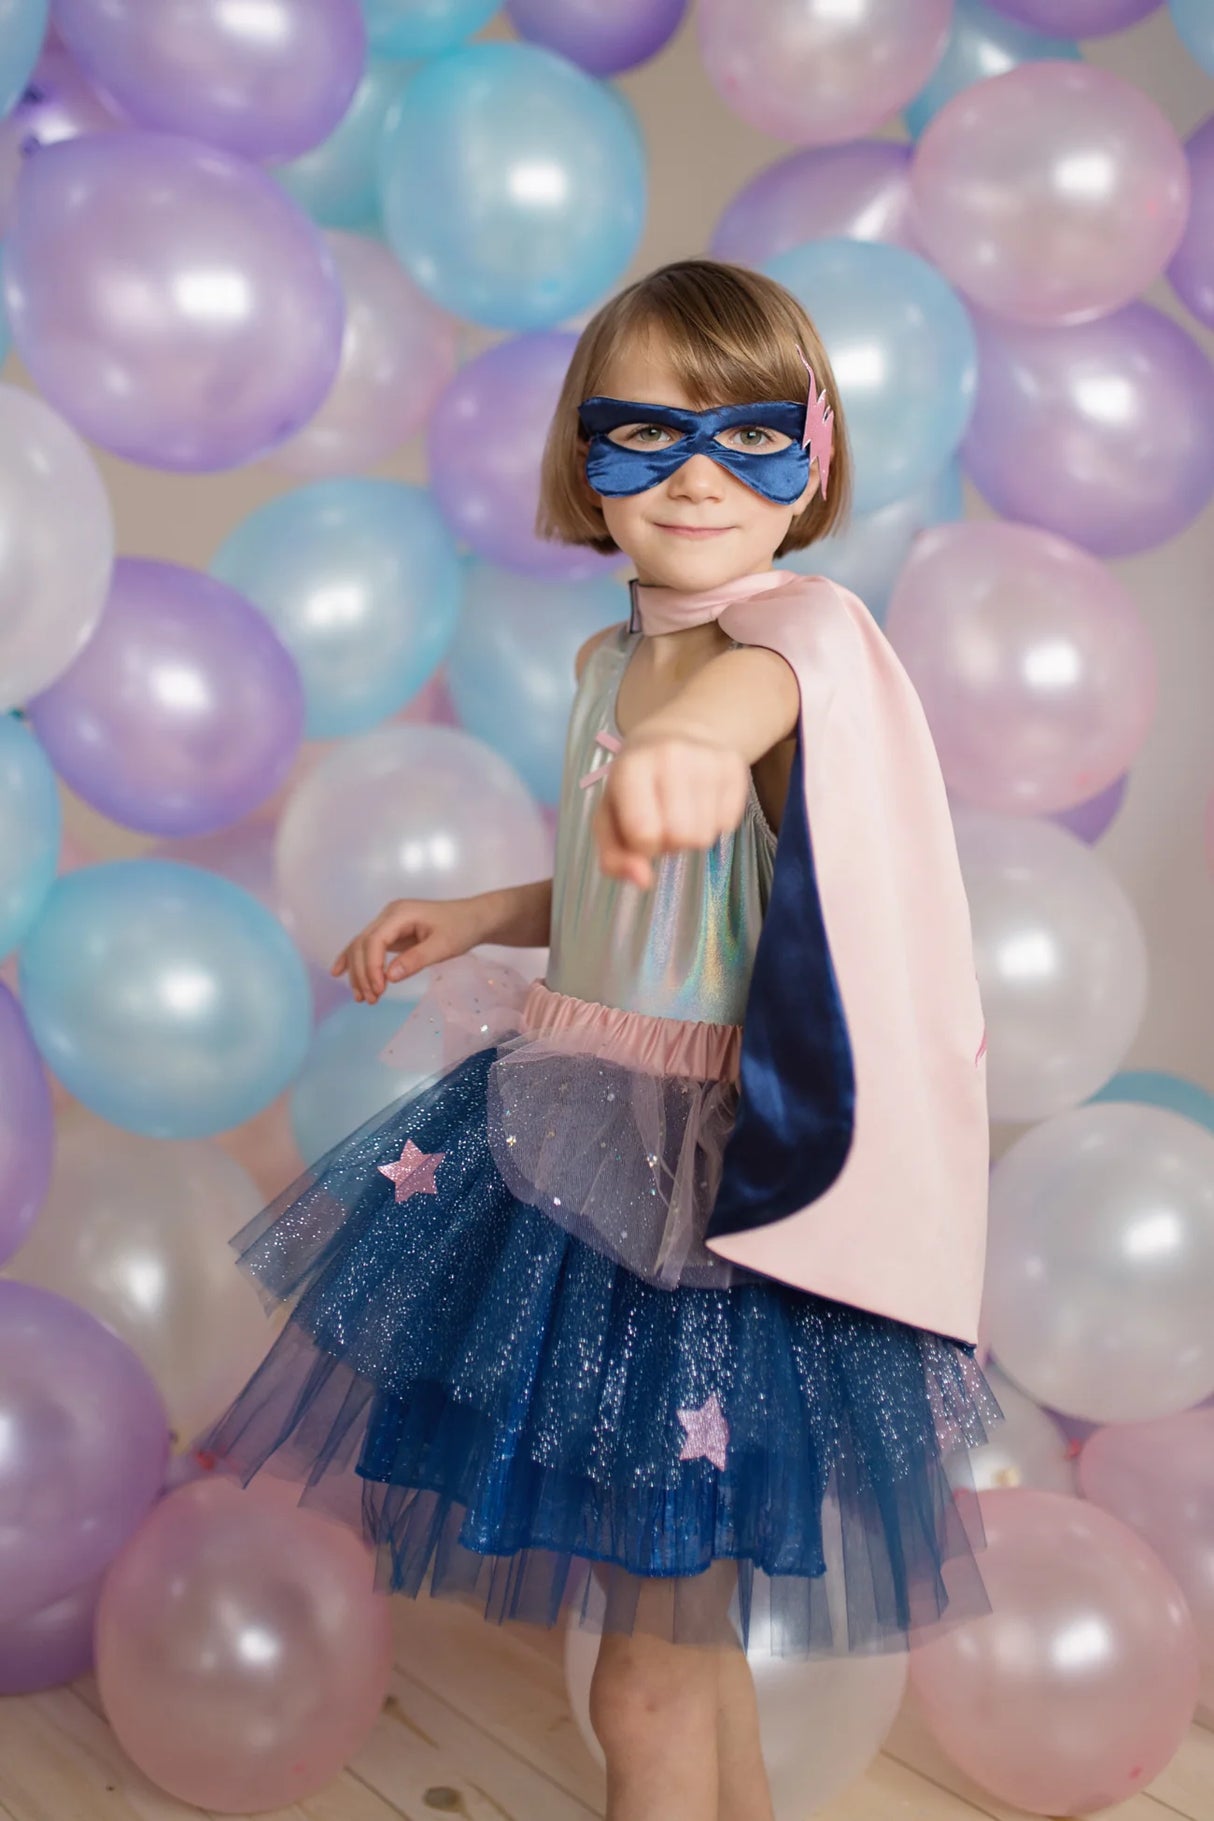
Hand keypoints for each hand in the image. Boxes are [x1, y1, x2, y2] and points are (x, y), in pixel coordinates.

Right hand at [331, 897, 487, 1003]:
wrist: (474, 918)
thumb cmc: (462, 929)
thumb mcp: (443, 946)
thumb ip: (416, 960)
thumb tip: (389, 977)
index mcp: (400, 914)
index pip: (374, 940)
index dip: (372, 966)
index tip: (379, 990)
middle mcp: (388, 915)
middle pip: (363, 944)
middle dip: (363, 973)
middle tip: (371, 1000)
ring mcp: (388, 922)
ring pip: (361, 946)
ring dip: (358, 971)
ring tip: (362, 998)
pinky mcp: (391, 932)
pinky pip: (367, 946)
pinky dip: (354, 960)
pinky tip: (339, 972)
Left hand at [592, 734, 750, 890]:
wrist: (676, 733)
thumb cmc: (634, 785)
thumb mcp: (609, 819)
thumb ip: (614, 858)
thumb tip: (643, 882)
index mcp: (632, 768)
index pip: (645, 834)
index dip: (644, 846)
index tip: (641, 829)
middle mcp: (671, 757)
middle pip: (682, 838)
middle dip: (671, 842)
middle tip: (664, 819)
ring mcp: (707, 759)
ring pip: (706, 837)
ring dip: (692, 834)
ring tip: (682, 809)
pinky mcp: (735, 765)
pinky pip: (729, 825)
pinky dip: (714, 822)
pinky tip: (702, 800)